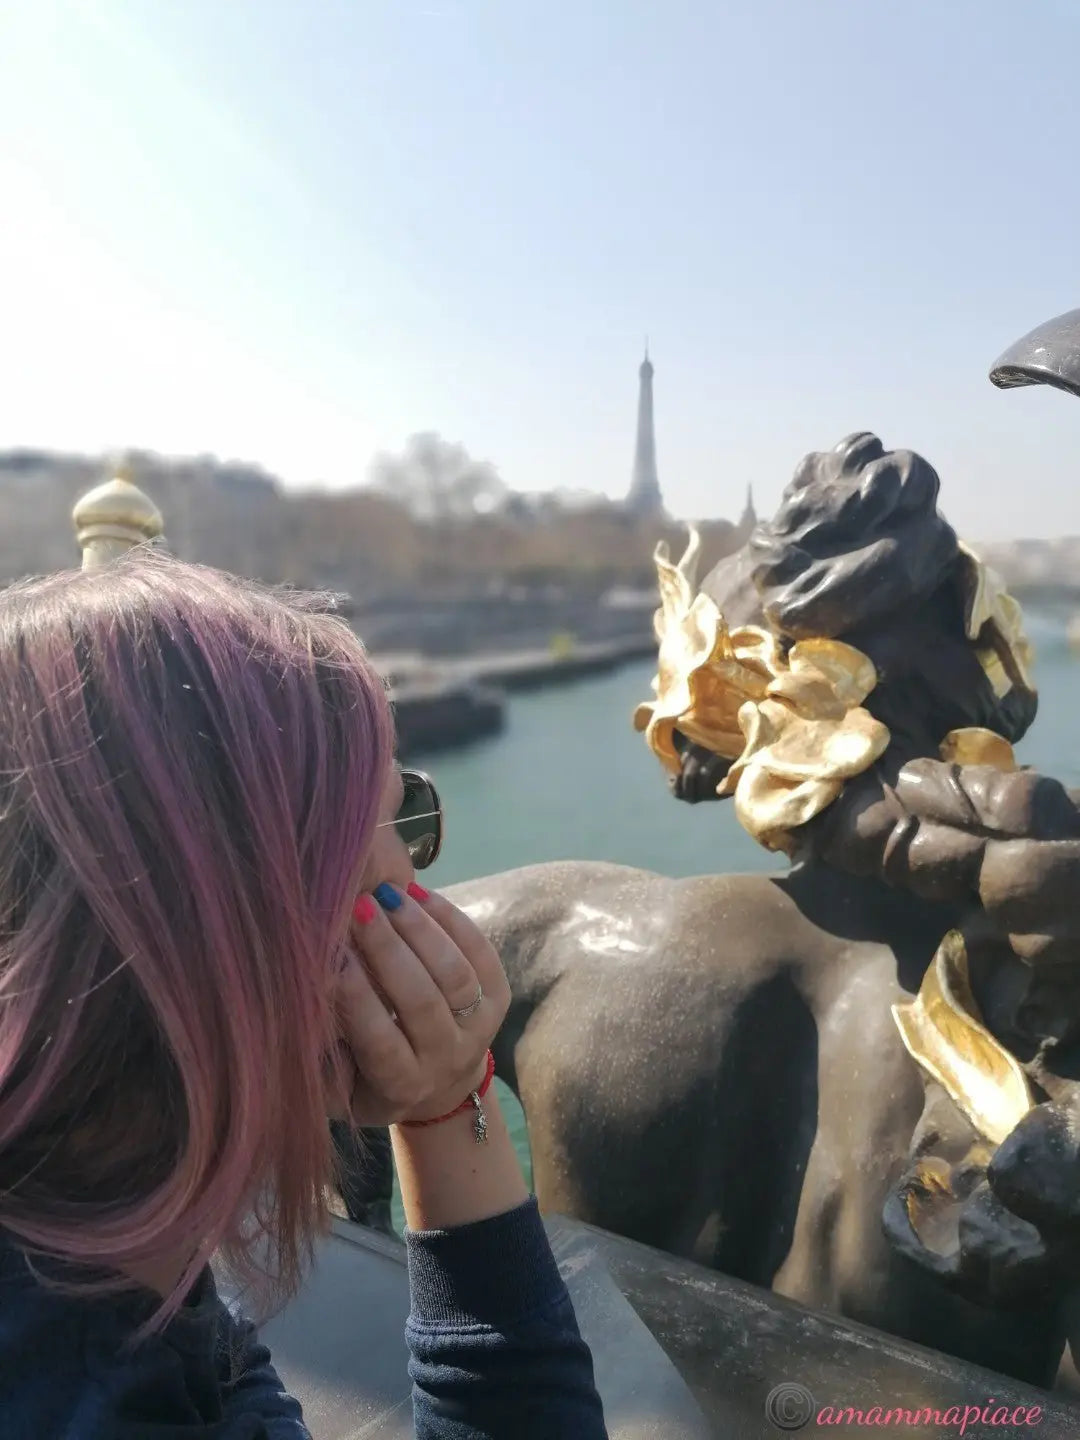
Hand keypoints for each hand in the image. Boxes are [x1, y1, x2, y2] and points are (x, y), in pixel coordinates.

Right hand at [328, 886, 509, 1125]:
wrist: (440, 1089)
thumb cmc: (371, 1080)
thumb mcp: (341, 1084)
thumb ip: (322, 1050)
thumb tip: (303, 996)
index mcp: (402, 1084)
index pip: (380, 1040)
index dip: (357, 998)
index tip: (332, 955)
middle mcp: (446, 1059)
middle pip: (421, 1000)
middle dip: (388, 949)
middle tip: (359, 907)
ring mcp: (479, 1028)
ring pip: (455, 973)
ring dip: (419, 928)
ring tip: (387, 894)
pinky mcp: (500, 999)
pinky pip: (481, 953)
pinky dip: (451, 919)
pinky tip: (419, 893)